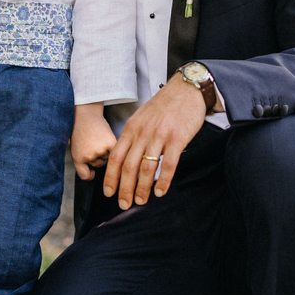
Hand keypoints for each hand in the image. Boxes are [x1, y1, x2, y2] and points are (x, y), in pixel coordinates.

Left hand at [71, 103, 115, 180]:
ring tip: (99, 139)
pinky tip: (106, 139)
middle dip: (97, 158)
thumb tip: (94, 174)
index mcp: (77, 159)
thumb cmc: (79, 131)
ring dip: (106, 152)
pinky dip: (112, 148)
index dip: (90, 174)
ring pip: (108, 159)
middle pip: (99, 166)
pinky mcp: (111, 144)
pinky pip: (115, 152)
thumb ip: (83, 162)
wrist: (85, 114)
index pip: (85, 176)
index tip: (92, 172)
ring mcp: (101, 151)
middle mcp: (89, 157)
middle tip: (93, 144)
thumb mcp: (75, 149)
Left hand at [102, 74, 207, 209]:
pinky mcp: (177, 138)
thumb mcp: (142, 117)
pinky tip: (160, 192)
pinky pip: (168, 164)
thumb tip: (126, 158)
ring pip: (146, 168)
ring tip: (141, 201)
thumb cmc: (164, 106)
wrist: (186, 90)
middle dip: (124, 188)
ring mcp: (159, 136)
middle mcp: (142, 133)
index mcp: (131, 128)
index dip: (110, 177)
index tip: (108, 192)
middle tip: (124, 204)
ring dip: (142, 188)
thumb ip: (133, 136)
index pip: (115, 157)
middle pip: (128, 166)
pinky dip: (163, 181)